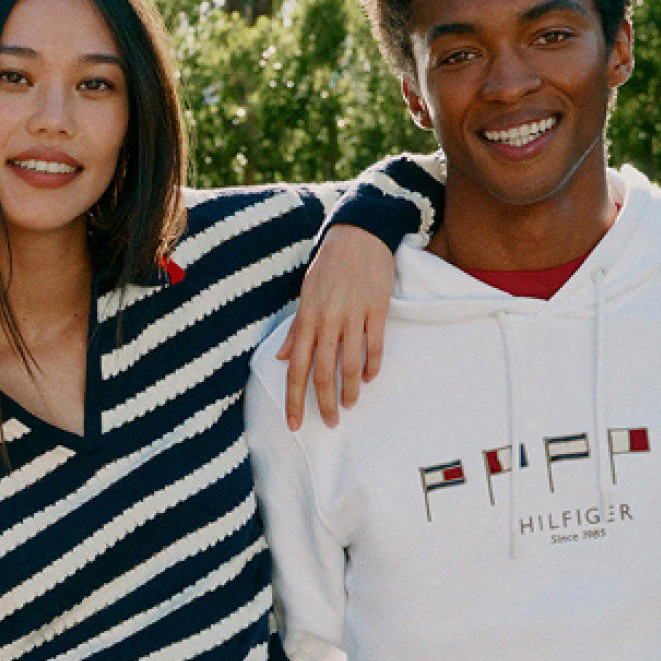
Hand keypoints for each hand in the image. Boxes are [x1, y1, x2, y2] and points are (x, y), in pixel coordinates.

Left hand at [276, 224, 397, 430]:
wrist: (358, 235)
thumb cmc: (328, 268)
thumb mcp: (305, 295)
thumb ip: (296, 329)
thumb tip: (284, 358)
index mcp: (307, 319)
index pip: (296, 369)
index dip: (294, 400)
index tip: (295, 424)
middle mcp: (327, 320)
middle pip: (322, 373)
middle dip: (324, 403)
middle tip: (330, 422)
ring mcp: (353, 315)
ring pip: (350, 364)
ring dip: (350, 390)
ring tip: (350, 405)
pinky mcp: (376, 308)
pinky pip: (374, 345)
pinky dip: (372, 366)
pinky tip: (369, 378)